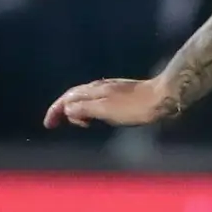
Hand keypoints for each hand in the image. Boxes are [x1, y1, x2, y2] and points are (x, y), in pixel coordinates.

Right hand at [44, 76, 171, 128]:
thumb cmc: (135, 107)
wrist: (163, 97)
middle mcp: (100, 86)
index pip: (67, 98)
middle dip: (62, 109)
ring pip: (85, 97)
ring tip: (76, 123)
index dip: (55, 110)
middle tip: (55, 124)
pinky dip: (89, 109)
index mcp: (94, 90)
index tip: (48, 124)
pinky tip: (97, 116)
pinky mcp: (121, 94)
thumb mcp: (106, 110)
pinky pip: (97, 100)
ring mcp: (111, 89)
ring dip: (76, 109)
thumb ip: (85, 109)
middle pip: (74, 95)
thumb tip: (66, 109)